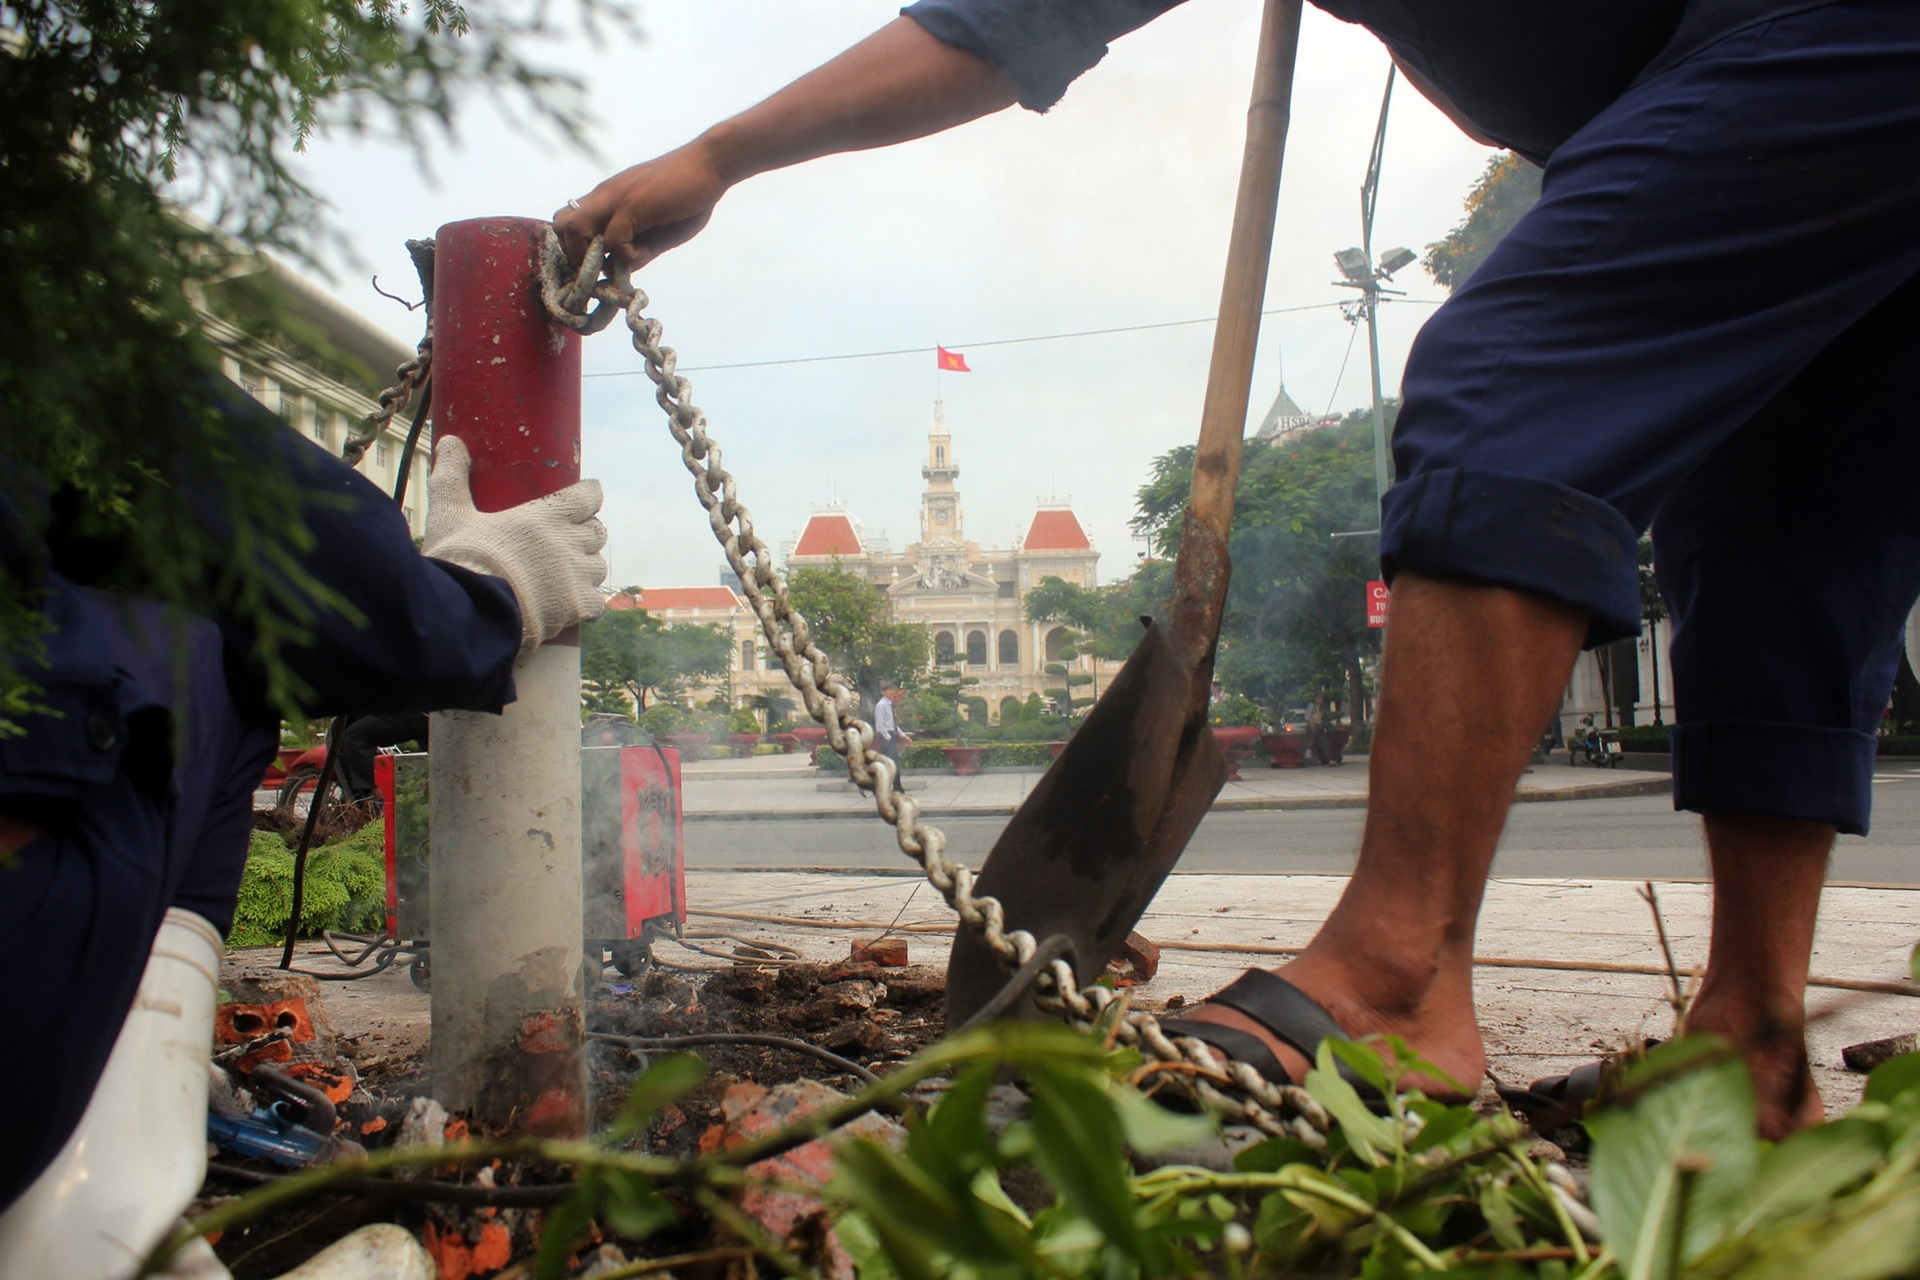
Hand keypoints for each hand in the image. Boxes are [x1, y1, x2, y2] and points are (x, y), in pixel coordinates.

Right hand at [423, 438, 607, 656]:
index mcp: (546, 516)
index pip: (588, 496)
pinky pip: (597, 604)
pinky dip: (587, 604)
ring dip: (586, 568)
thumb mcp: (450, 515)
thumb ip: (450, 478)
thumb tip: (450, 441)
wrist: (469, 611)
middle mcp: (568, 543)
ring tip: (567, 573)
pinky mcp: (576, 608)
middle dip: (586, 533)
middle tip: (568, 539)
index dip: (589, 496)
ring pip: (598, 567)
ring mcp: (576, 576)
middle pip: (597, 532)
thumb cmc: (460, 559)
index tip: (584, 497)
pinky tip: (572, 606)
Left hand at [553, 142, 727, 275]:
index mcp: (607, 198)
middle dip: (575, 255)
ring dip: (589, 257)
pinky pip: (613, 239)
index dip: (576, 249)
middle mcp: (604, 196)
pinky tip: (643, 254)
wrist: (710, 164)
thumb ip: (639, 249)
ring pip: (575, 230)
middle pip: (562, 224)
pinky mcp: (633, 204)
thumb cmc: (688, 194)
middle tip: (602, 270)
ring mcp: (616, 198)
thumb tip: (622, 270)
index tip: (598, 267)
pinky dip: (624, 256)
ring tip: (616, 266)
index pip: (570, 221)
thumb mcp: (659, 229)